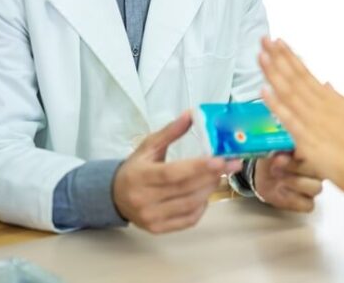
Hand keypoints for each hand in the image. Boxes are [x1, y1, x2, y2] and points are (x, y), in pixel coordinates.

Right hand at [113, 110, 242, 233]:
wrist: (114, 197)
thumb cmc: (135, 168)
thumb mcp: (148, 147)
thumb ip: (170, 131)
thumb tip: (191, 114)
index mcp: (140, 176)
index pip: (172, 173)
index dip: (198, 167)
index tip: (220, 159)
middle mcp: (144, 199)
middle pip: (185, 189)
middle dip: (212, 175)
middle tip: (229, 164)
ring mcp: (151, 217)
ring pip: (190, 205)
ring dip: (209, 189)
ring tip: (218, 175)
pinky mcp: (158, 229)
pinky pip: (188, 220)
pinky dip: (201, 206)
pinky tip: (204, 193)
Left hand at [258, 38, 343, 226]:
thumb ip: (336, 99)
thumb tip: (326, 84)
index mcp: (330, 99)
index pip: (305, 73)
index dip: (290, 57)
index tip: (278, 43)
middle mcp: (321, 106)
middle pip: (295, 77)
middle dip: (278, 57)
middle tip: (264, 39)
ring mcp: (313, 121)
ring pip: (290, 92)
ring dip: (274, 73)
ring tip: (261, 56)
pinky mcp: (307, 139)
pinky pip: (288, 119)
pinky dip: (276, 104)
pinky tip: (264, 91)